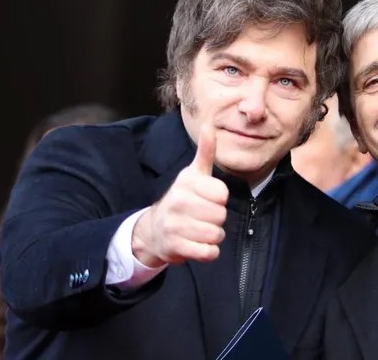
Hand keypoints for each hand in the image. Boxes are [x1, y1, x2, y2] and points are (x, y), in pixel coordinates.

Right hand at [132, 124, 228, 266]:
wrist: (154, 230)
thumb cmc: (182, 199)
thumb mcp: (193, 173)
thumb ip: (206, 151)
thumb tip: (209, 124)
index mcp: (186, 182)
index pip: (222, 194)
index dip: (219, 200)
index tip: (207, 199)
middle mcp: (178, 201)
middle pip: (221, 215)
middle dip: (217, 219)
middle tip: (202, 217)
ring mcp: (175, 225)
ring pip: (216, 234)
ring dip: (213, 236)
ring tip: (199, 230)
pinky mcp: (175, 247)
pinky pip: (208, 253)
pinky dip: (208, 252)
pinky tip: (198, 245)